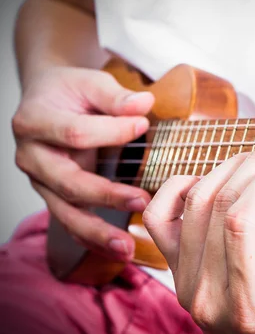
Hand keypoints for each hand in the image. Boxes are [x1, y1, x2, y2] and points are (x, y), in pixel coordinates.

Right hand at [12, 66, 154, 259]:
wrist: (47, 99)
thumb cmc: (70, 91)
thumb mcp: (91, 82)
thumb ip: (115, 96)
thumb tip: (144, 104)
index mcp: (35, 122)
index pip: (75, 133)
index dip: (111, 131)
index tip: (144, 125)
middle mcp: (31, 156)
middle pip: (67, 182)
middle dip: (105, 195)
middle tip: (142, 201)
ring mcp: (41, 181)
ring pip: (65, 212)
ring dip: (97, 232)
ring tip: (127, 248)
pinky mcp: (54, 196)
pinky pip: (70, 222)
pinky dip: (92, 239)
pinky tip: (115, 251)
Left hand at [143, 129, 254, 333]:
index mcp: (251, 304)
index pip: (244, 221)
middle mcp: (207, 295)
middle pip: (219, 203)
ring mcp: (186, 284)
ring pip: (191, 202)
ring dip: (228, 167)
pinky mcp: (178, 273)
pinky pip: (160, 218)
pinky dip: (180, 187)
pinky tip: (213, 178)